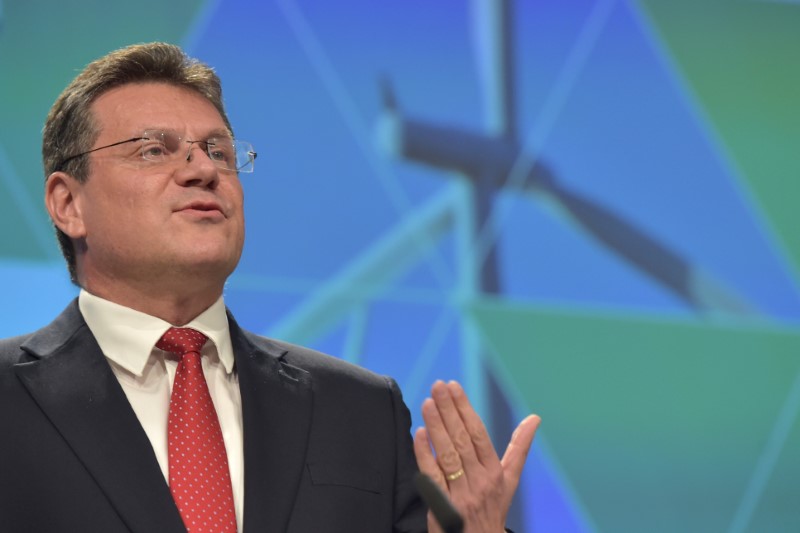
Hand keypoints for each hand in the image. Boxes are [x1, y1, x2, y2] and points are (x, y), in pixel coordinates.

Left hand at [413, 380, 539, 532]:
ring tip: (428, 403)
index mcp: (495, 472)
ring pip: (447, 454)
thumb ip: (519, 447)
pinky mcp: (442, 507)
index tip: (454, 387)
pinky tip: (419, 434)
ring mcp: (461, 494)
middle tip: (438, 386)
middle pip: (462, 440)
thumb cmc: (493, 508)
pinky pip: (432, 476)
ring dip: (436, 427)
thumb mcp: (510, 480)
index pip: (478, 433)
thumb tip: (535, 418)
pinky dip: (425, 454)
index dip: (465, 409)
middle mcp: (479, 481)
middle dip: (449, 410)